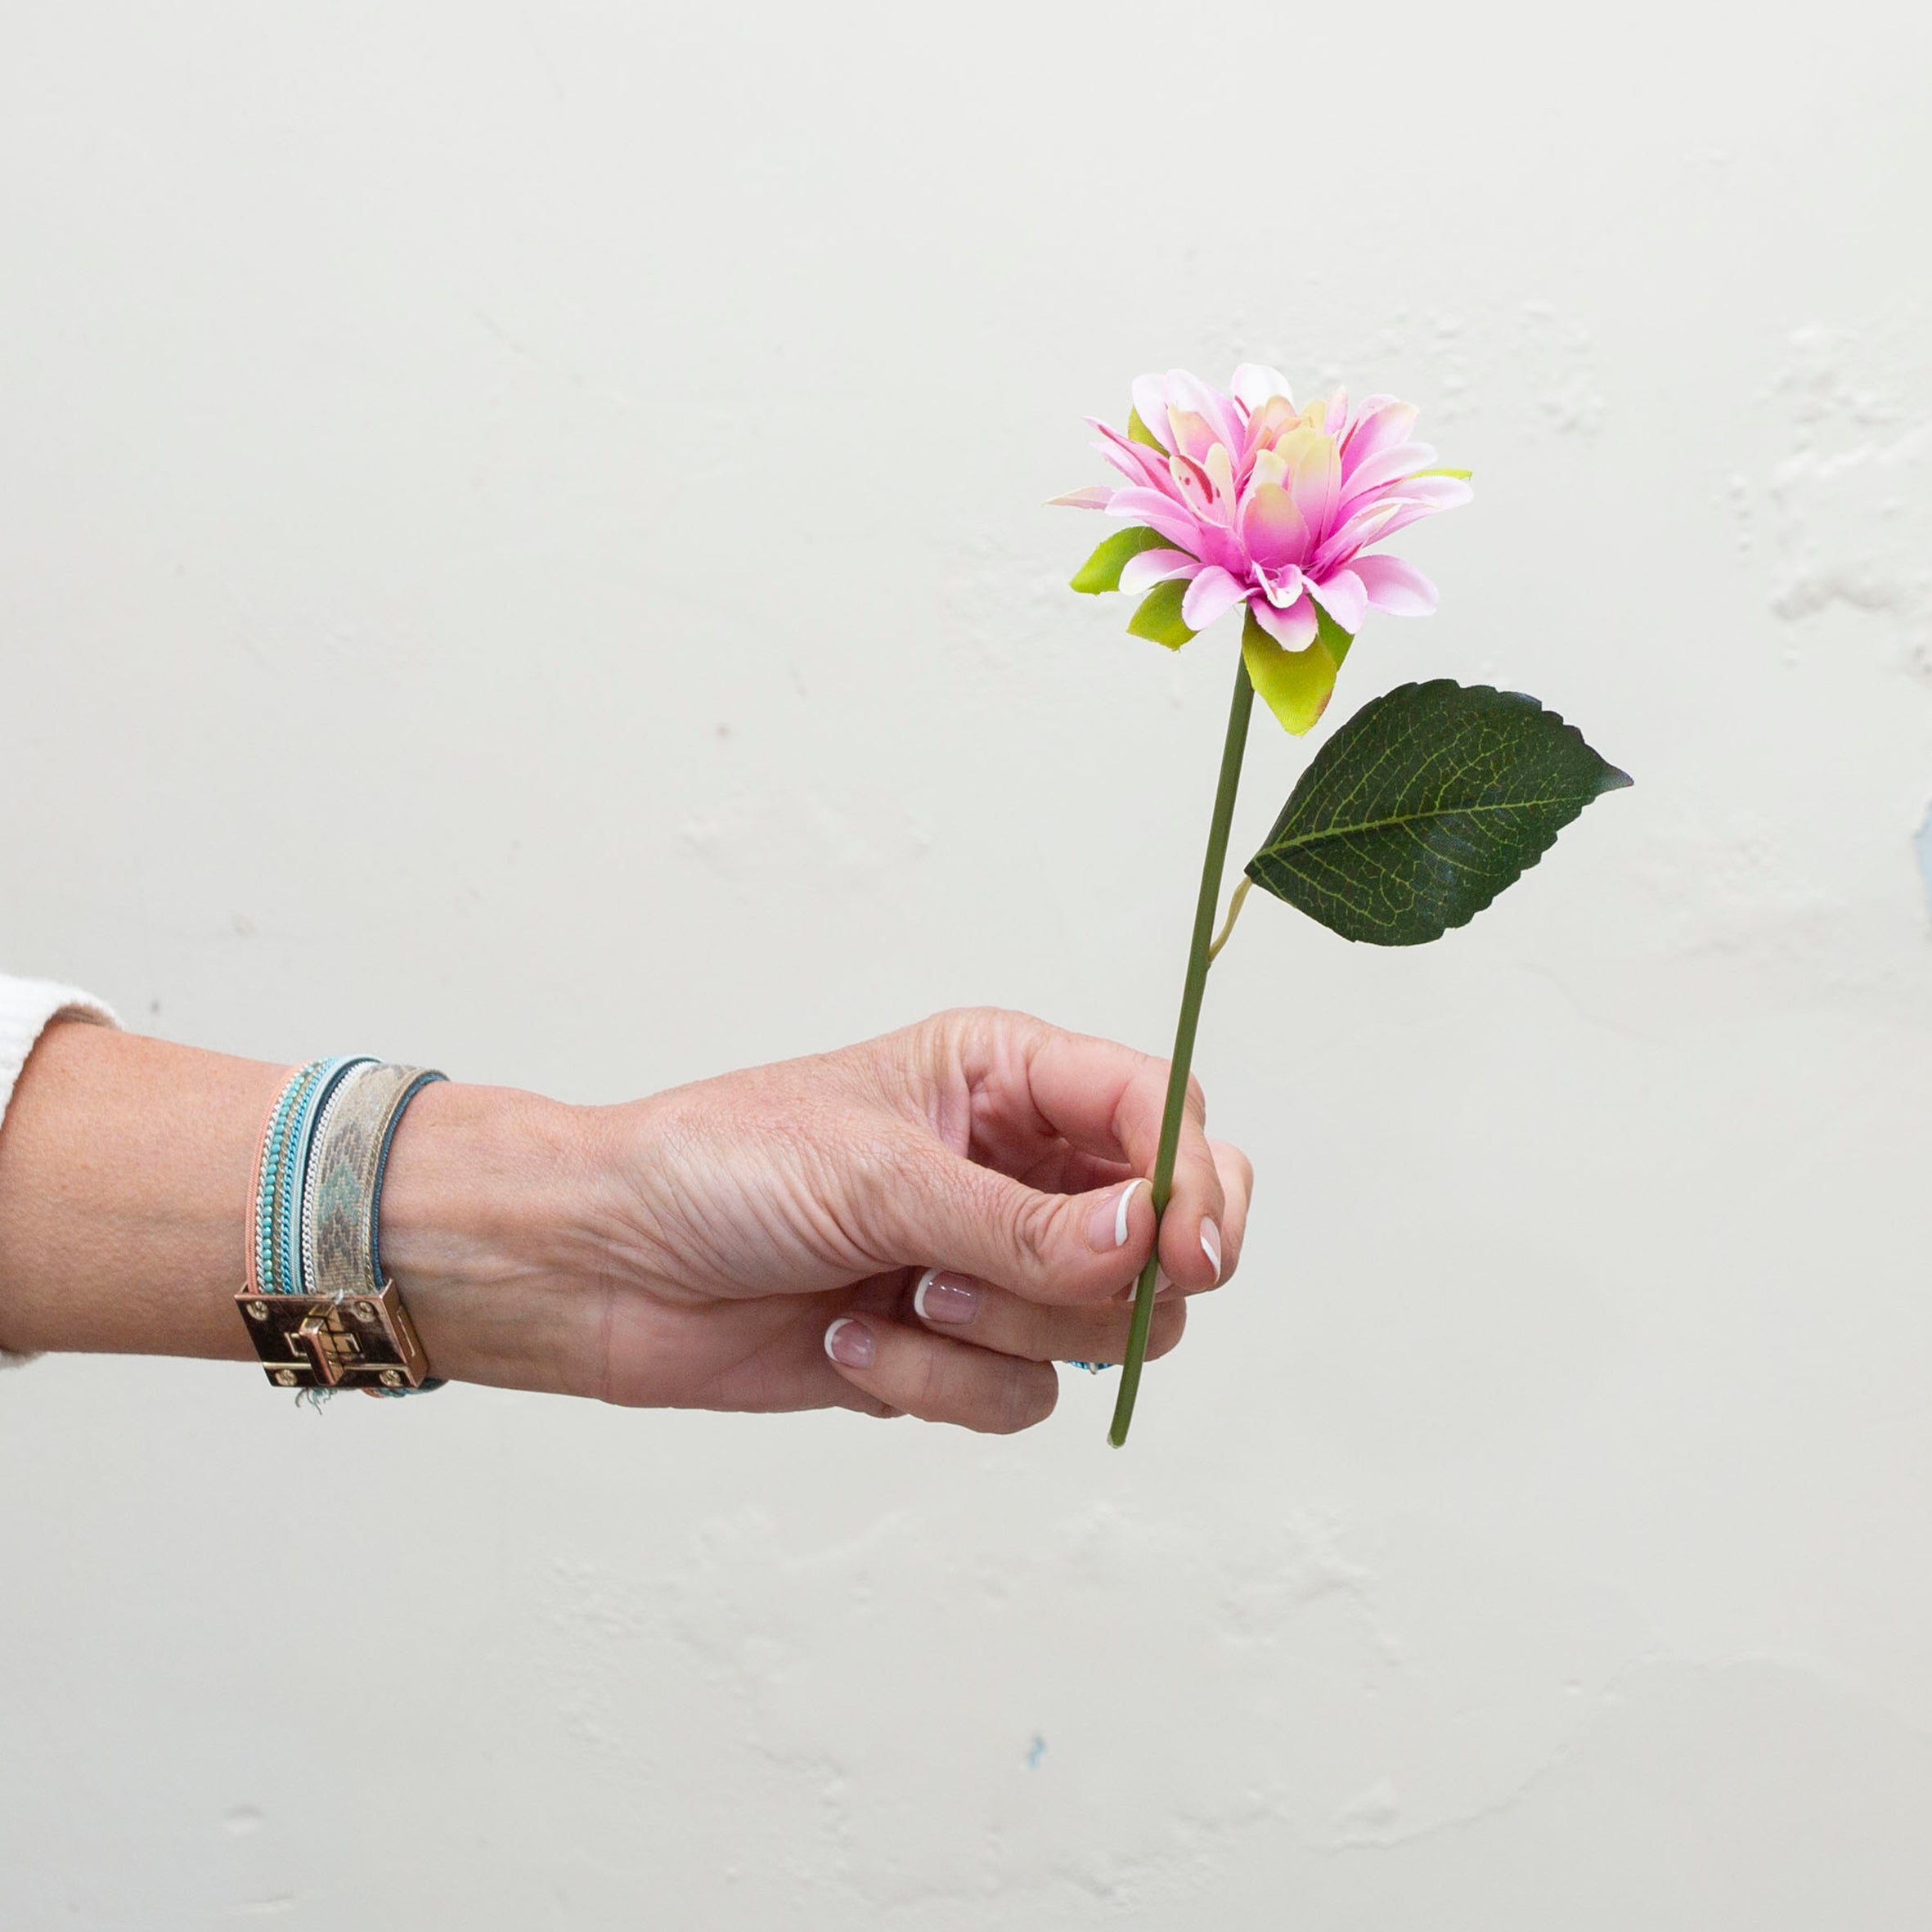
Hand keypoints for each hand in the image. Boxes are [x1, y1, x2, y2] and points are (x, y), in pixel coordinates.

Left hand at [395, 1009, 1253, 1433]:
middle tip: (1048, 1284)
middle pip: (1161, 1233)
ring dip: (1004, 1330)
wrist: (605, 1267)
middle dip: (1110, 1276)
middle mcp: (1016, 1166)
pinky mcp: (953, 1351)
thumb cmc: (719, 1169)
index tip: (1193, 1249)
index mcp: (1006, 1076)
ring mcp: (989, 1265)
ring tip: (904, 1298)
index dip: (1197, 1179)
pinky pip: (1019, 1396)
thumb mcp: (878, 1175)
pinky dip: (938, 1385)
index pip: (1160, 1112)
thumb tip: (1152, 1241)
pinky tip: (848, 1346)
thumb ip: (1024, 1224)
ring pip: (1101, 1326)